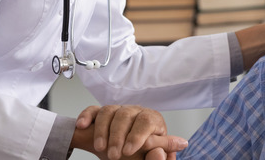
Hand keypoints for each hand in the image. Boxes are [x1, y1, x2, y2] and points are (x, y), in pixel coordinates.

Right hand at [71, 105, 186, 159]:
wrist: (120, 155)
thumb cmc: (138, 154)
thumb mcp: (152, 154)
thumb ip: (164, 150)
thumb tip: (181, 143)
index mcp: (152, 120)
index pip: (147, 120)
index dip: (138, 135)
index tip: (130, 151)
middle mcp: (135, 112)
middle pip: (126, 114)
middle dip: (117, 136)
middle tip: (114, 155)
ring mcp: (117, 111)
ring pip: (109, 111)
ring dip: (102, 130)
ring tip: (101, 148)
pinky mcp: (100, 113)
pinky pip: (93, 110)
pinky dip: (87, 116)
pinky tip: (83, 126)